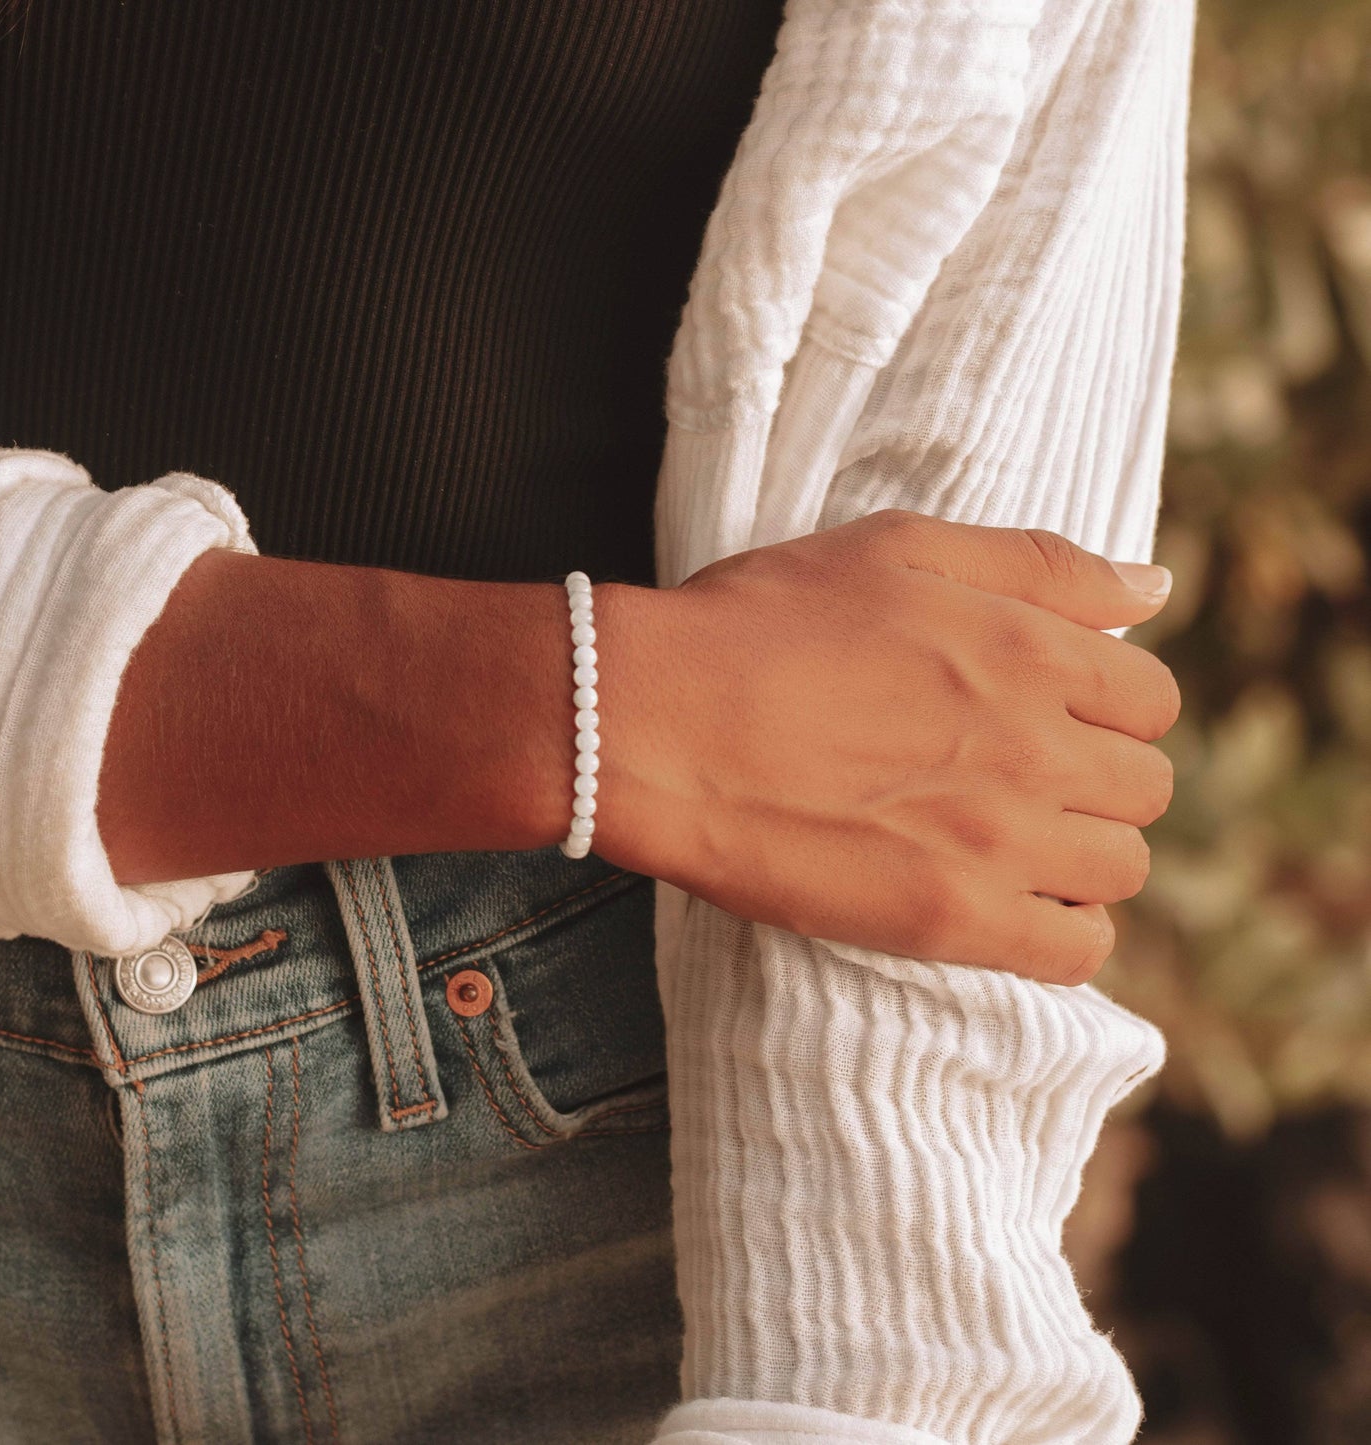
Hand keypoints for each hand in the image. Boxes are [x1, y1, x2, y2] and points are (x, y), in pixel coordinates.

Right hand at [593, 511, 1178, 984]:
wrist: (651, 723)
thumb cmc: (757, 624)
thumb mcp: (896, 549)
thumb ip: (1038, 565)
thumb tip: (1154, 588)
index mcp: (1028, 651)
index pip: (1150, 698)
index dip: (1106, 705)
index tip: (1049, 713)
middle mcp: (1034, 748)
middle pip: (1146, 787)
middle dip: (1095, 778)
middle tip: (1014, 775)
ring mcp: (997, 841)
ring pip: (1121, 869)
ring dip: (1080, 854)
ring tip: (1004, 840)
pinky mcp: (949, 921)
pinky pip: (1074, 951)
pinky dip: (1060, 932)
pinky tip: (1006, 904)